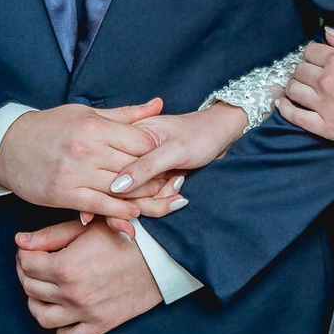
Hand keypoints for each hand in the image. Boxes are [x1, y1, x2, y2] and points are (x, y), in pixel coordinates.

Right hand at [0, 99, 164, 217]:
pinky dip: (119, 211)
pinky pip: (99, 205)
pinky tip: (133, 212)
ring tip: (161, 200)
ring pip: (120, 188)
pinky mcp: (63, 194)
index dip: (158, 150)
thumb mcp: (86, 113)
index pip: (141, 140)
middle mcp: (86, 149)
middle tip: (174, 183)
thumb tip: (158, 103)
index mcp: (94, 126)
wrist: (9, 146)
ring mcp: (75, 173)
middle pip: (135, 165)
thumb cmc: (51, 127)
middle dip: (157, 175)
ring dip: (143, 196)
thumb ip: (125, 114)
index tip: (168, 158)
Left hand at [14, 219, 163, 333]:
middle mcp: (72, 293)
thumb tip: (19, 241)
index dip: (23, 254)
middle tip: (35, 265)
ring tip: (45, 290)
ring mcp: (85, 312)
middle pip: (30, 288)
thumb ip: (51, 235)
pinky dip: (61, 329)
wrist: (162, 257)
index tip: (29, 250)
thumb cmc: (126, 235)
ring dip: (37, 303)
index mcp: (66, 265)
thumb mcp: (88, 227)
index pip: (27, 264)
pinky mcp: (101, 325)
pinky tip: (64, 313)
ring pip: (42, 317)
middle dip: (26, 274)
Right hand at [108, 105, 243, 201]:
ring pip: (133, 197)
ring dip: (158, 198)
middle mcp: (128, 152)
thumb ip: (146, 167)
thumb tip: (117, 186)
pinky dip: (162, 199)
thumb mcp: (174, 150)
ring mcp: (138, 165)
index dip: (130, 188)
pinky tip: (177, 190)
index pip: (113, 170)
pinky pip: (144, 197)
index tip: (160, 183)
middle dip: (149, 196)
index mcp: (128, 135)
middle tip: (176, 182)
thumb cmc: (200, 134)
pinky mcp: (148, 176)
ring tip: (179, 183)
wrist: (219, 134)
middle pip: (120, 187)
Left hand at [276, 30, 333, 144]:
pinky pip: (295, 116)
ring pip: (294, 90)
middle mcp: (327, 80)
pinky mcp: (325, 126)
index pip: (310, 52)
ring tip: (299, 89)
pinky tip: (282, 104)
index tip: (317, 61)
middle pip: (299, 70)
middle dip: (303, 71)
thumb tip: (326, 31)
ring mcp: (324, 104)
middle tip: (310, 76)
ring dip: (294, 87)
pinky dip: (285, 109)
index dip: (313, 55)